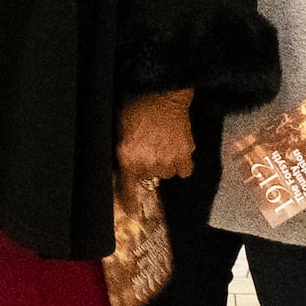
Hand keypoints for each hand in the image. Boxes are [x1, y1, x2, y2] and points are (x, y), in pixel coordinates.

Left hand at [115, 85, 195, 200]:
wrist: (162, 93)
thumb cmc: (138, 106)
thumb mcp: (120, 128)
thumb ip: (123, 150)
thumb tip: (125, 163)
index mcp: (128, 158)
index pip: (127, 190)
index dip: (130, 202)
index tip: (132, 212)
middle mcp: (148, 164)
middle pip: (149, 177)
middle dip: (148, 166)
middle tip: (149, 148)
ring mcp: (168, 161)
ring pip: (167, 173)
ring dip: (165, 163)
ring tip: (163, 145)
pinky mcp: (185, 154)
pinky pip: (184, 170)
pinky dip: (182, 163)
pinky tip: (177, 151)